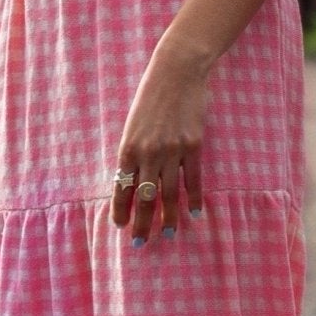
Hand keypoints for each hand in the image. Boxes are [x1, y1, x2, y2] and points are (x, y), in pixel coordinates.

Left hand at [111, 39, 208, 242]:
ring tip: (167, 233)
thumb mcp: (133, 124)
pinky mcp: (193, 146)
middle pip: (145, 198)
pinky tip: (195, 213)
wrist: (177, 71)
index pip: (123, 188)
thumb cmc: (151, 97)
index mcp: (128, 148)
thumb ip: (133, 152)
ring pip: (169, 194)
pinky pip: (193, 180)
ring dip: (167, 217)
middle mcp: (148, 153)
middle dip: (142, 223)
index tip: (121, 226)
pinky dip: (194, 199)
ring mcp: (172, 151)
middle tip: (141, 243)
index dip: (121, 210)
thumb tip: (134, 181)